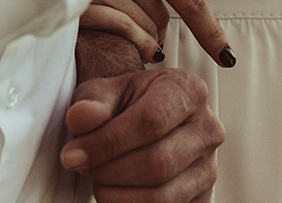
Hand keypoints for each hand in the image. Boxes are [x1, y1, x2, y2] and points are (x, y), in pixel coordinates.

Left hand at [60, 67, 221, 202]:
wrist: (146, 118)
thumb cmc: (128, 103)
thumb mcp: (106, 91)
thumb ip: (92, 102)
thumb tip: (81, 118)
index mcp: (188, 91)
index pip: (151, 121)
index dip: (107, 142)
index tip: (73, 153)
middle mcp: (207, 129)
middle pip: (157, 162)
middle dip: (109, 171)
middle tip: (83, 167)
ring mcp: (208, 167)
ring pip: (162, 196)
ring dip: (117, 196)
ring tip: (98, 180)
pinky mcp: (202, 198)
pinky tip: (116, 193)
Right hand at [79, 0, 227, 65]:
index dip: (209, 31)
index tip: (225, 55)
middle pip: (160, 17)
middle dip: (157, 24)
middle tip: (139, 10)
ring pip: (140, 28)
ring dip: (140, 33)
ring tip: (123, 15)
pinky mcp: (77, 1)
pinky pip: (117, 32)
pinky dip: (127, 39)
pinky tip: (124, 36)